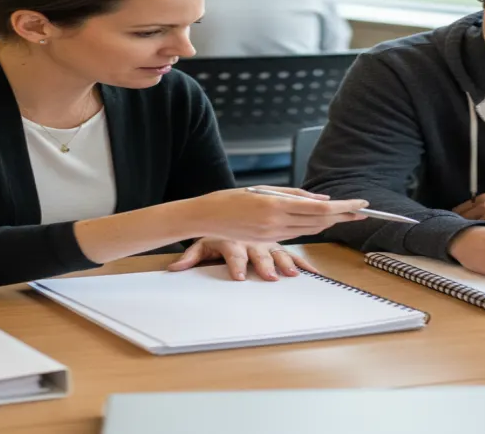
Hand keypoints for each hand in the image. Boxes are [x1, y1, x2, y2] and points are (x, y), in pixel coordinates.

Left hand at [167, 238, 318, 280]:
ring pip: (277, 250)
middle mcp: (251, 238)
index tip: (237, 277)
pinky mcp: (277, 238)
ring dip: (286, 263)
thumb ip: (190, 257)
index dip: (236, 265)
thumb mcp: (201, 243)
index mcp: (232, 240)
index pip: (234, 253)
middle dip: (265, 266)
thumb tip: (173, 268)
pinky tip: (311, 270)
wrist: (226, 207)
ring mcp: (266, 237)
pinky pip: (290, 249)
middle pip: (259, 253)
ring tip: (292, 275)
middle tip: (272, 278)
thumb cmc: (216, 229)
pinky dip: (300, 260)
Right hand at [183, 186, 367, 243]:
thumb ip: (294, 195)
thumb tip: (322, 199)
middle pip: (320, 221)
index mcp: (277, 206)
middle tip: (361, 210)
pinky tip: (322, 221)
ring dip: (330, 222)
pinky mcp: (269, 241)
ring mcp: (273, 235)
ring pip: (311, 230)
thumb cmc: (233, 198)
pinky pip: (297, 234)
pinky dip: (312, 226)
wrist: (207, 217)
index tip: (360, 204)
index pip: (320, 209)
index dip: (343, 208)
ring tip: (347, 214)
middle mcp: (277, 223)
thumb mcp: (264, 189)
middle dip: (343, 216)